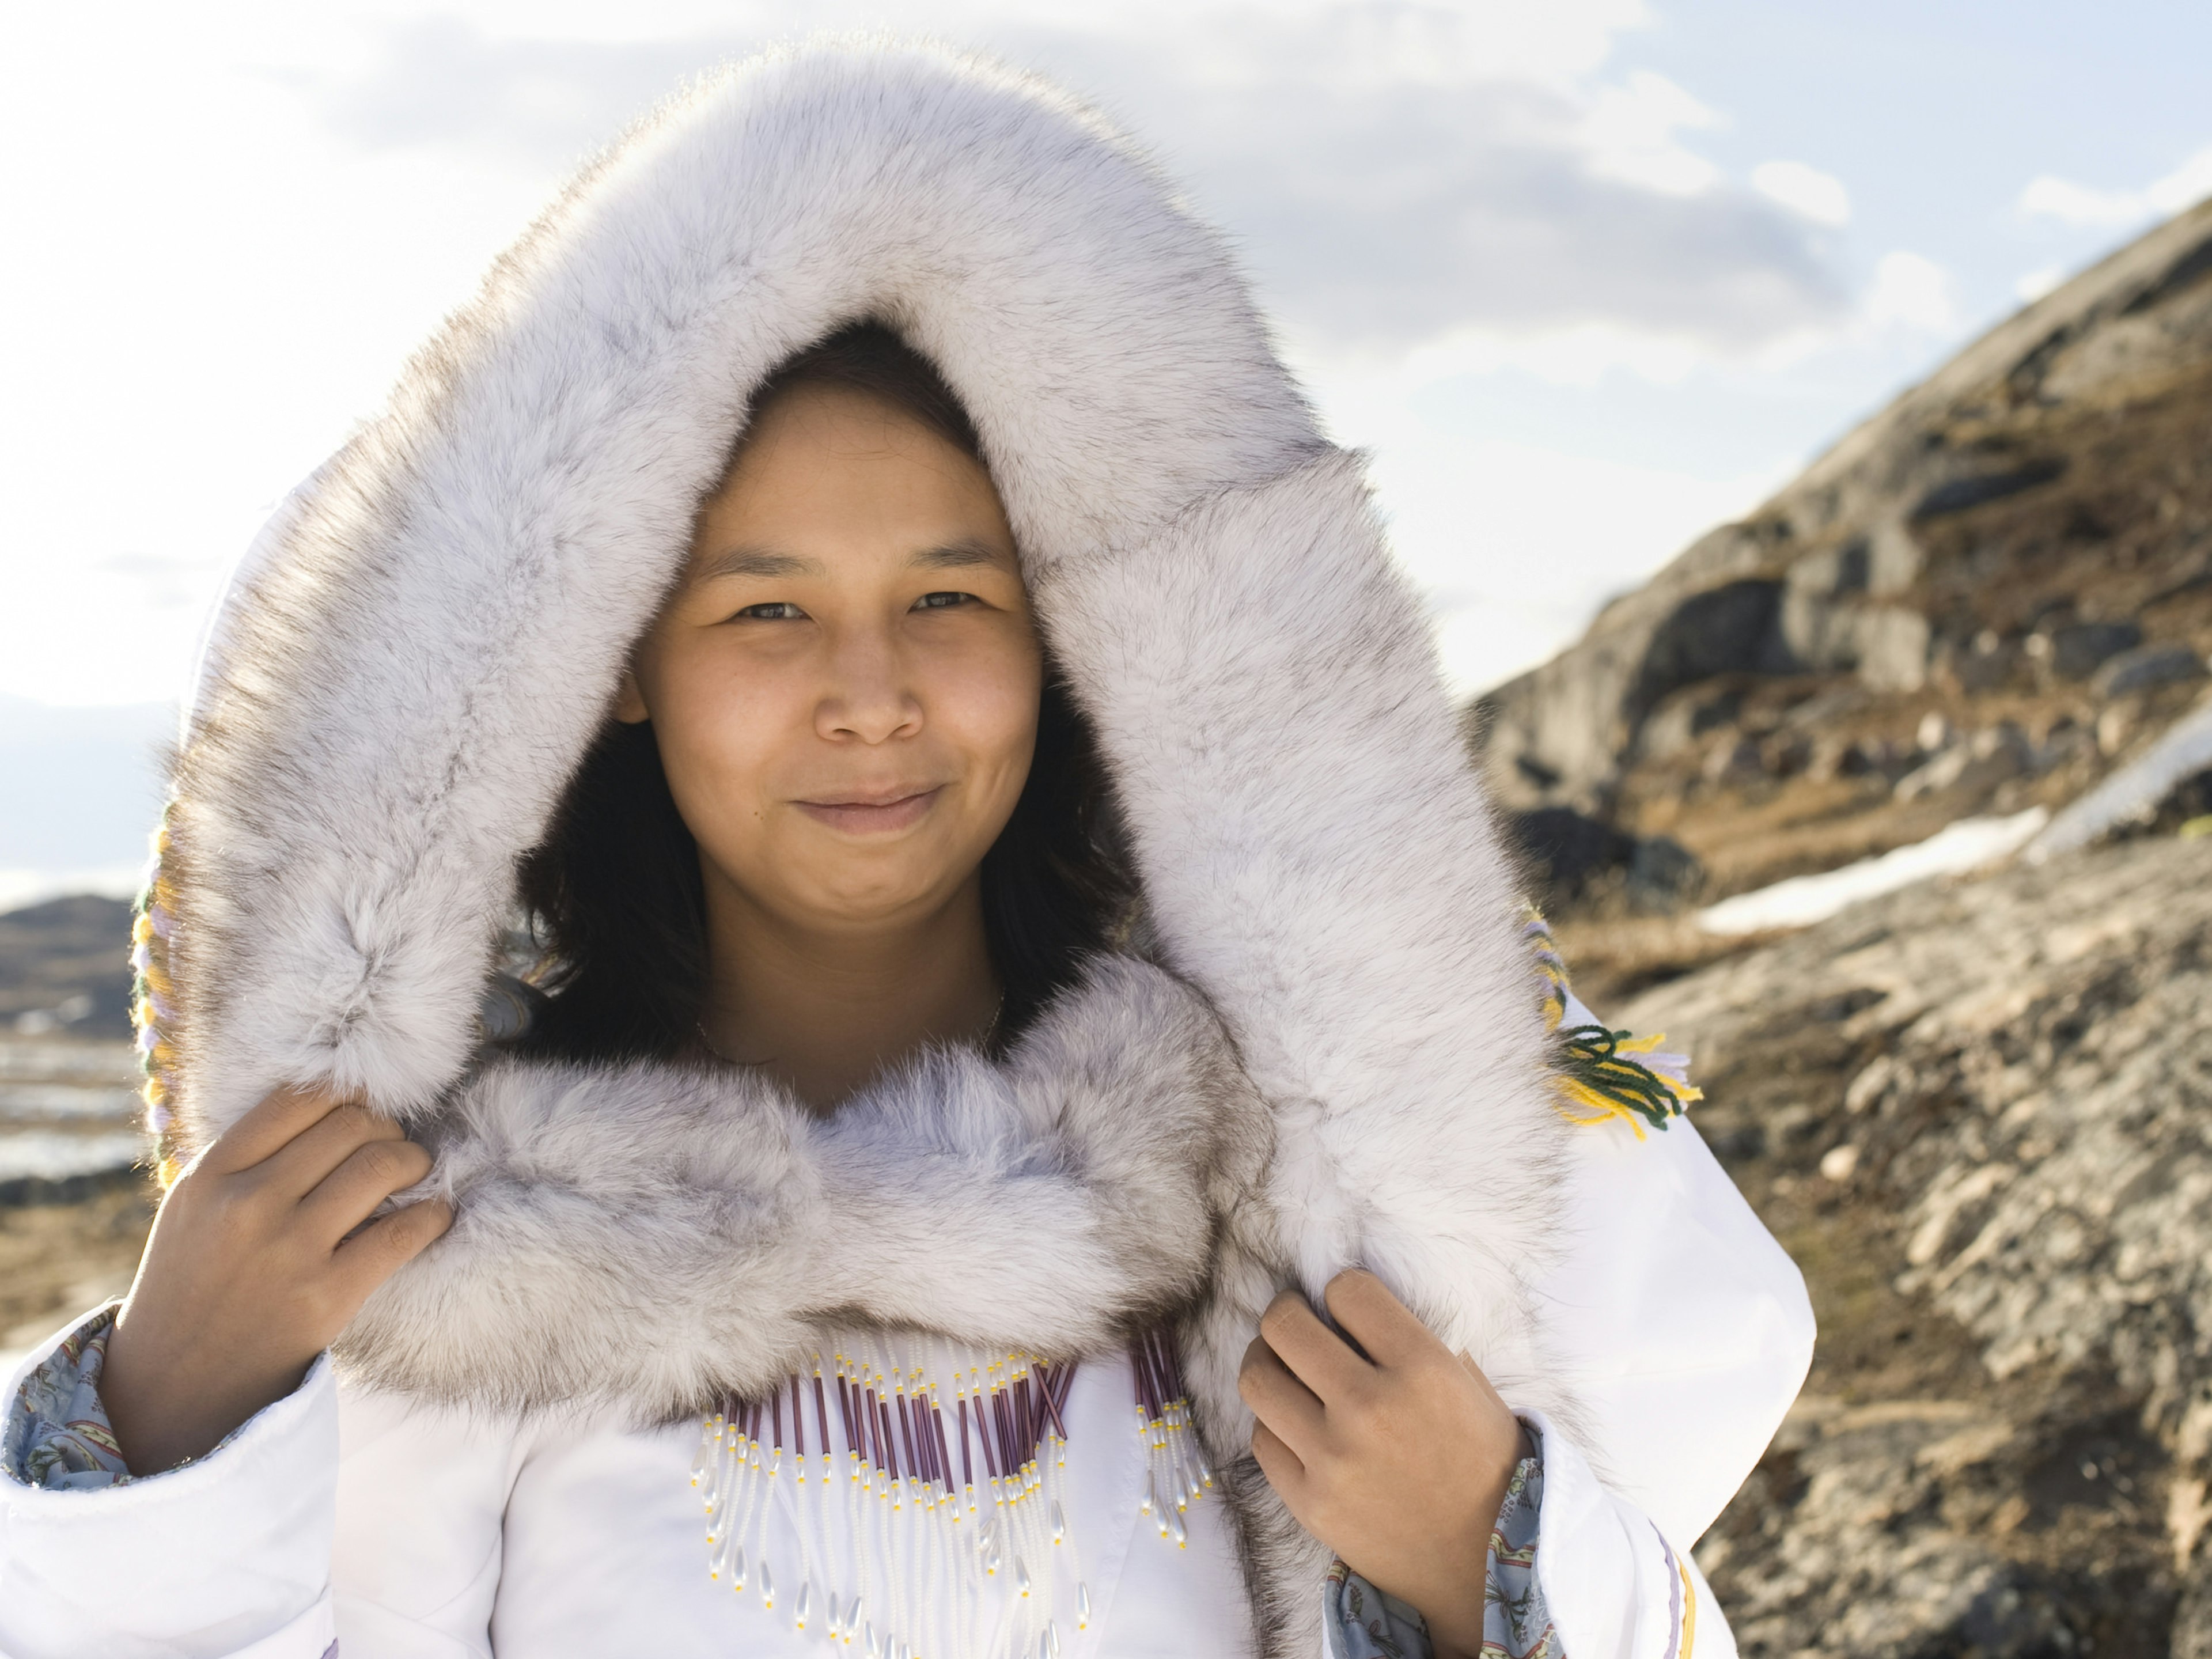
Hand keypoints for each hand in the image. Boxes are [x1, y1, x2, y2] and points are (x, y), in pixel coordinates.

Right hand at [102, 1087, 453, 1473]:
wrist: (173, 1387)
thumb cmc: (194, 1285)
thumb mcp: (195, 1207)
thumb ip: (250, 1157)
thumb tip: (338, 1109)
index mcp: (211, 1175)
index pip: (300, 1098)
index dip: (347, 1097)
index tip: (361, 1114)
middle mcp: (249, 1203)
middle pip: (351, 1125)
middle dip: (387, 1129)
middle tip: (393, 1147)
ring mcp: (290, 1250)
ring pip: (382, 1165)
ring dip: (413, 1162)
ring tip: (414, 1173)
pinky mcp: (328, 1296)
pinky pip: (405, 1231)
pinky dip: (434, 1215)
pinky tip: (434, 1217)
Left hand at [1239, 1269, 1529, 1658]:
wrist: (1483, 1567)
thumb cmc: (1486, 1470)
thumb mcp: (1472, 1391)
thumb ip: (1417, 1345)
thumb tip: (1357, 1312)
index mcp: (1422, 1369)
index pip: (1347, 1290)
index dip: (1344, 1292)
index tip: (1348, 1308)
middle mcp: (1370, 1407)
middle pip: (1284, 1325)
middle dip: (1287, 1313)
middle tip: (1297, 1322)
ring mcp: (1333, 1457)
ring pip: (1257, 1378)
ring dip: (1266, 1362)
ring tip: (1281, 1366)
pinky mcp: (1308, 1501)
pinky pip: (1261, 1438)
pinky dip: (1275, 1423)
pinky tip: (1296, 1424)